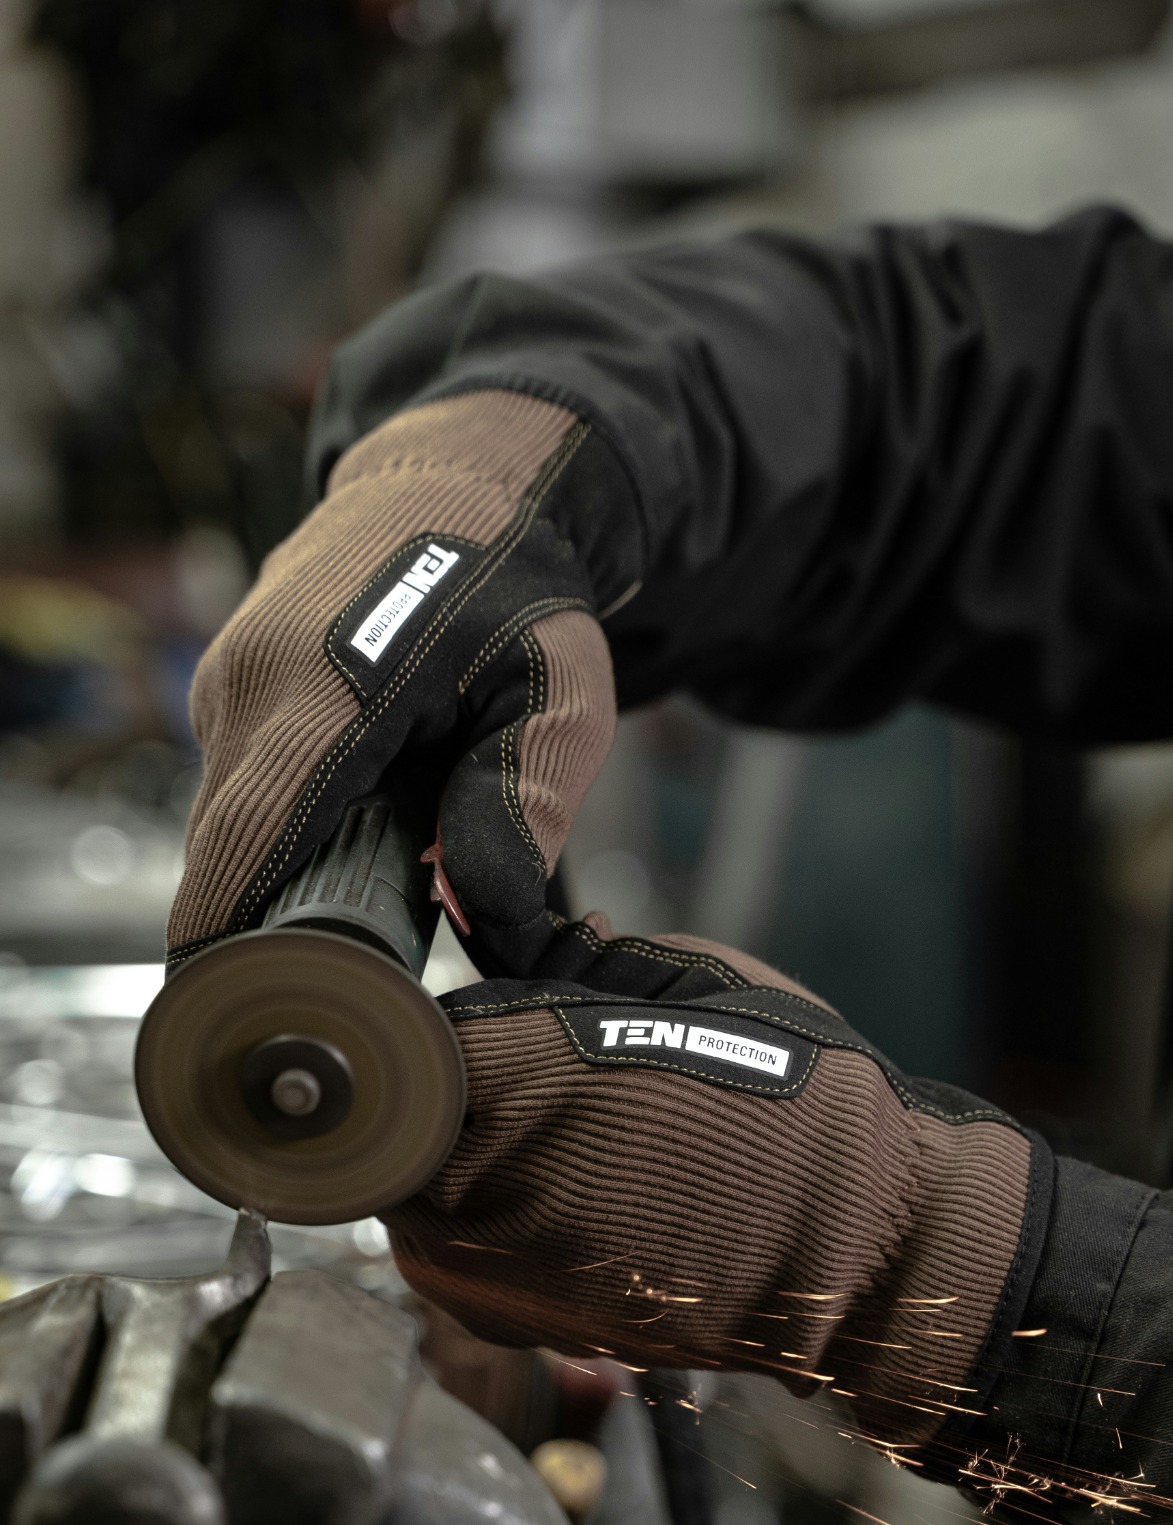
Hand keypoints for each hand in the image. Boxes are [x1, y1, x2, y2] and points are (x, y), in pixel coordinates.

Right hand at [168, 390, 619, 975]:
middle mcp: (251, 681)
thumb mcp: (559, 701)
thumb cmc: (521, 593)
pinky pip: (237, 780)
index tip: (249, 1005)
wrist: (468, 481)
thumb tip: (476, 916)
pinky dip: (281, 820)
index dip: (231, 938)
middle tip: (339, 975)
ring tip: (369, 877)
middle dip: (263, 919)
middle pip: (224, 848)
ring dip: (279, 864)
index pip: (246, 845)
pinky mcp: (228, 679)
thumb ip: (521, 809)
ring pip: (228, 817)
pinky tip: (355, 819)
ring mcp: (228, 676)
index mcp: (324, 691)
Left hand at [382, 935, 1035, 1450]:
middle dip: (432, 1105)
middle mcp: (485, 1186)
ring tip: (544, 1143)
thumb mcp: (681, 977)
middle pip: (395, 1134)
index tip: (455, 1022)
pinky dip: (494, 1234)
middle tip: (502, 1083)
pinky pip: (468, 1269)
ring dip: (453, 1172)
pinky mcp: (533, 1330)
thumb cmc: (790, 1096)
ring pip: (418, 1210)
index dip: (429, 1026)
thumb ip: (564, 960)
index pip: (405, 1040)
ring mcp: (503, 1275)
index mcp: (515, 1078)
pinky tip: (570, 1204)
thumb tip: (493, 931)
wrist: (864, 1241)